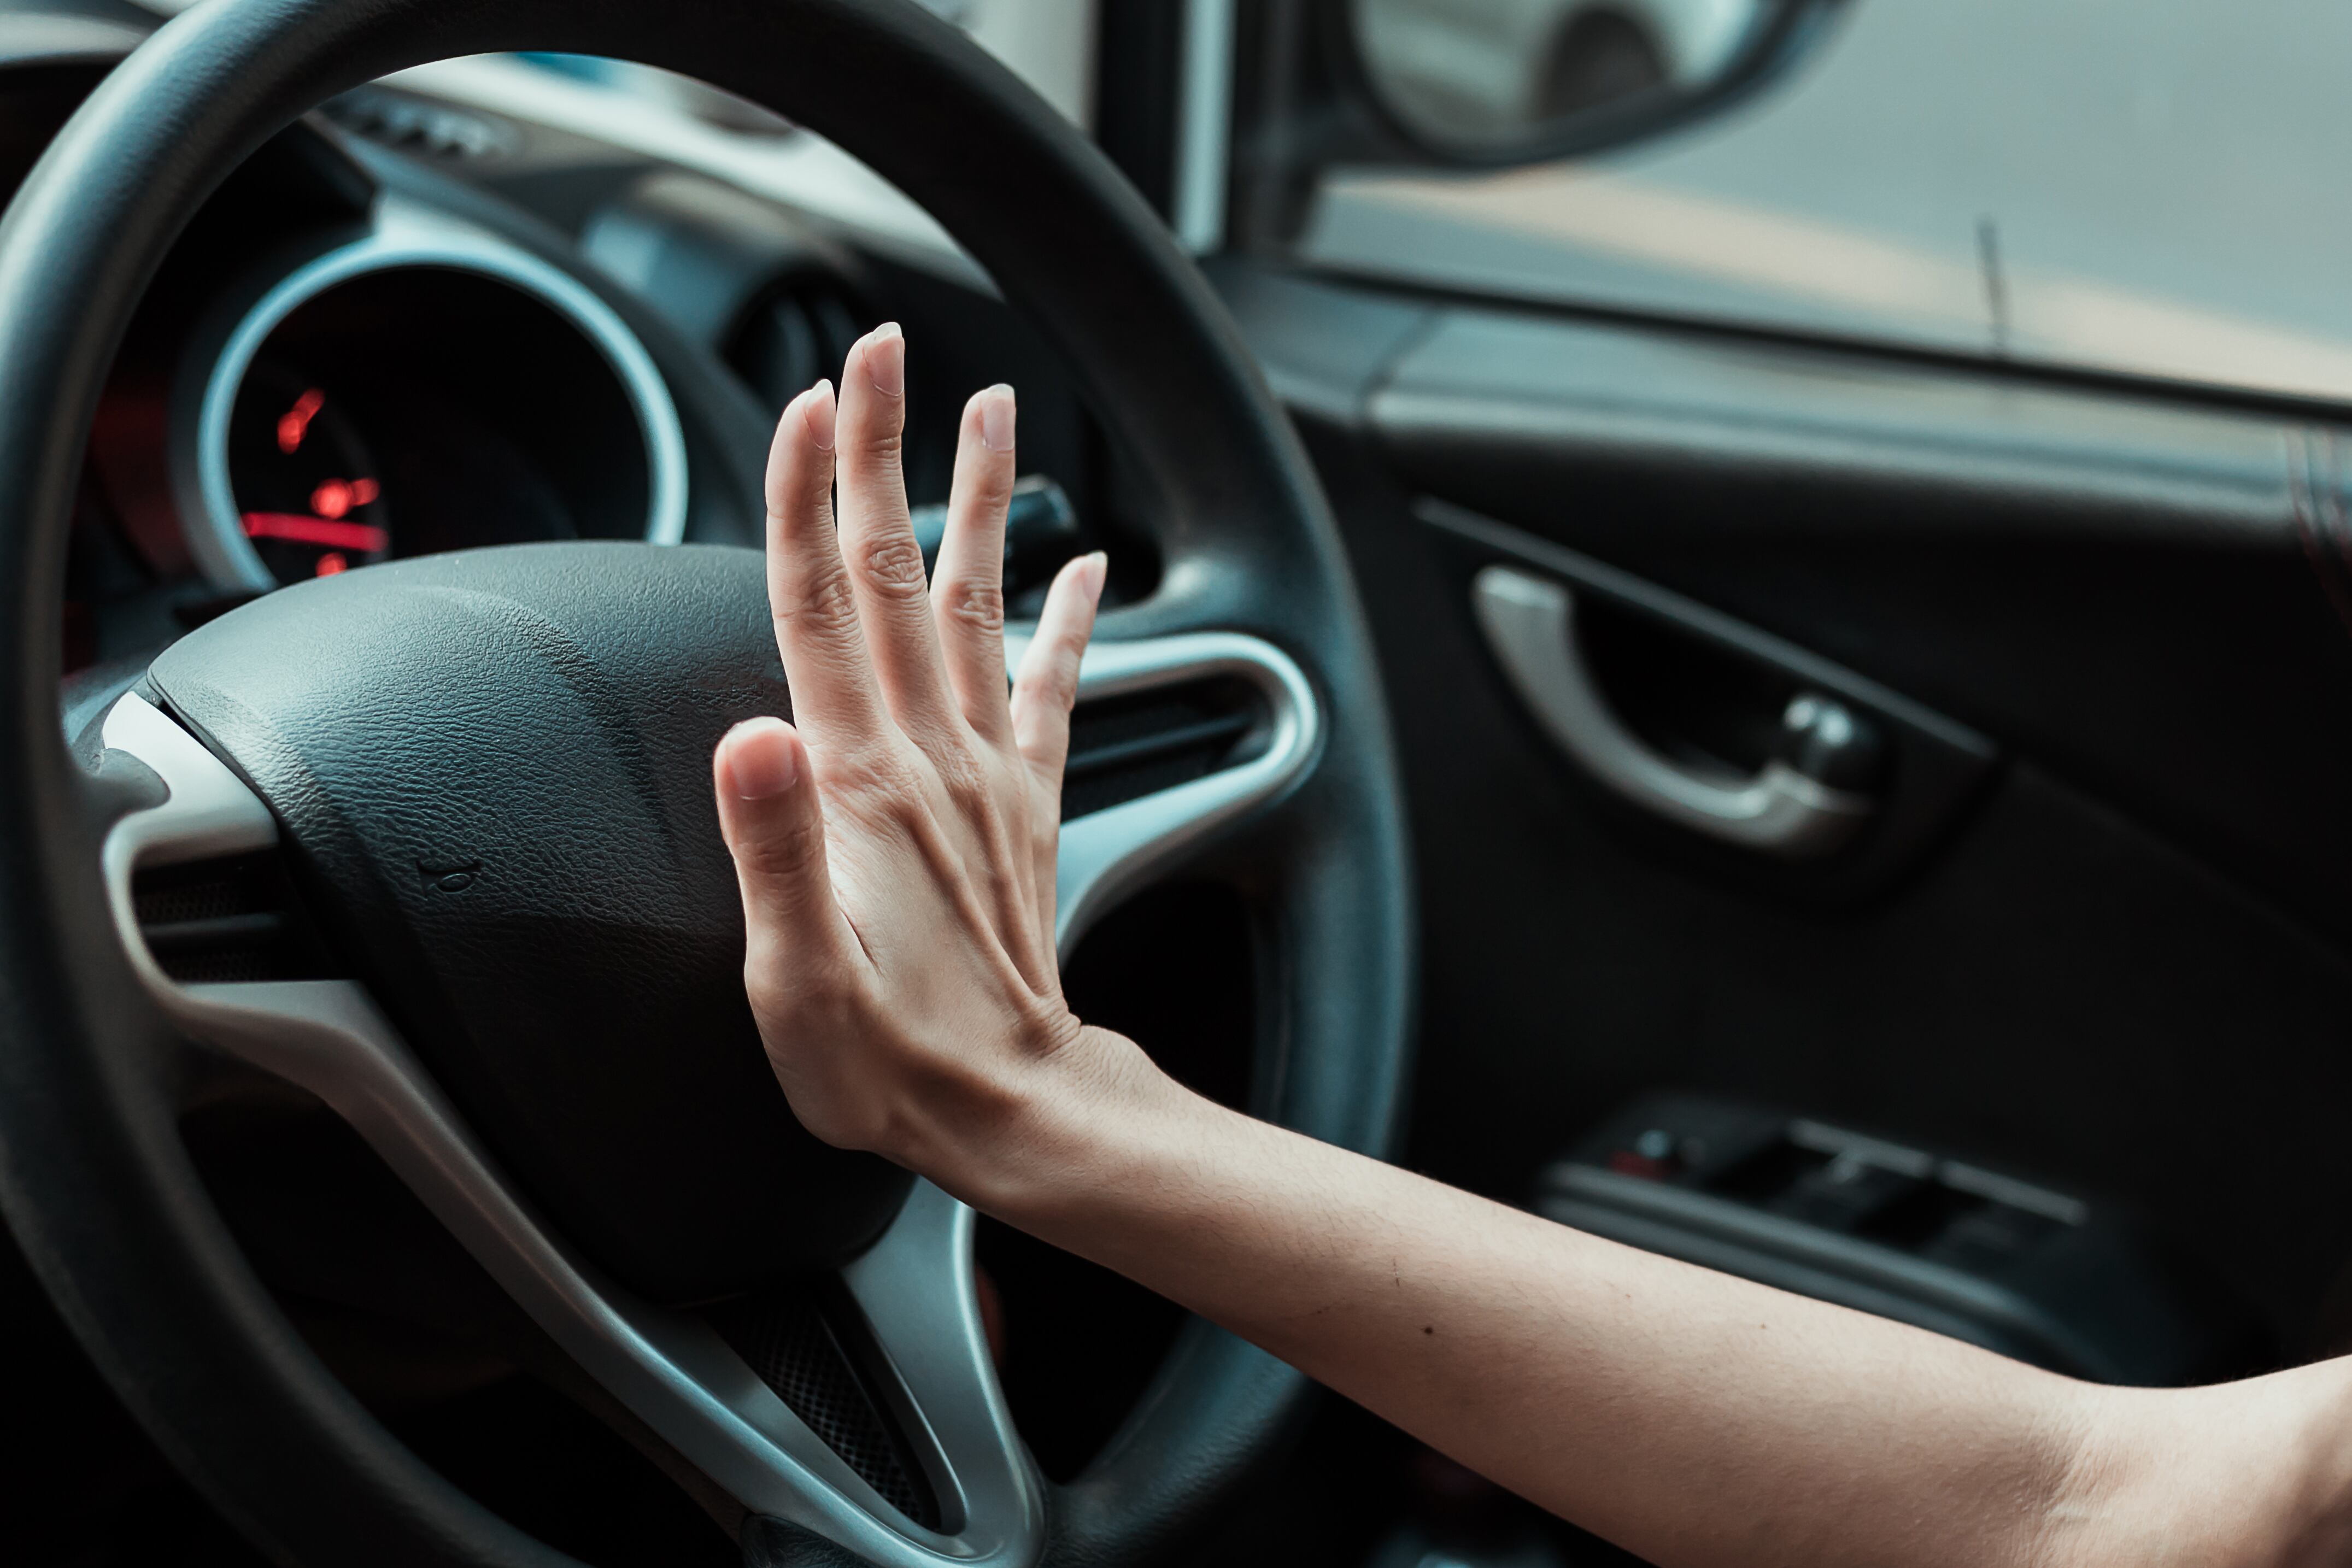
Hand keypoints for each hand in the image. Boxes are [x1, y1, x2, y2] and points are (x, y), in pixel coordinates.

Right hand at [711, 323, 1133, 1197]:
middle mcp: (929, 755)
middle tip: (884, 351)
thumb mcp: (796, 982)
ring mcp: (986, 772)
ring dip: (979, 500)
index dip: (808, 500)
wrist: (1012, 1112)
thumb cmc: (890, 1063)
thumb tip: (750, 736)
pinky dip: (1069, 618)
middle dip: (885, 454)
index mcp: (860, 782)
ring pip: (974, 601)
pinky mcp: (1024, 804)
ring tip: (992, 407)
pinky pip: (1052, 687)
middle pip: (894, 572)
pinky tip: (1086, 566)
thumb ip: (773, 853)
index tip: (811, 402)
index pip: (820, 607)